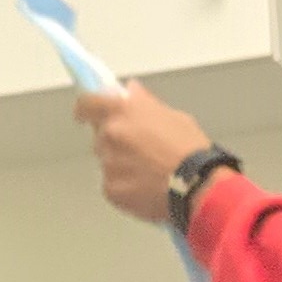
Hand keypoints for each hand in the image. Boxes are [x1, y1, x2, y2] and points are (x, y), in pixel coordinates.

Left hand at [71, 79, 220, 222]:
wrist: (195, 186)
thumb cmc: (188, 148)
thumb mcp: (172, 116)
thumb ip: (144, 104)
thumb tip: (131, 91)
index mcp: (122, 111)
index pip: (87, 104)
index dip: (85, 109)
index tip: (85, 114)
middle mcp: (110, 135)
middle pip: (101, 136)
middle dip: (114, 141)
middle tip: (138, 150)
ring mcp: (108, 164)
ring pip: (108, 162)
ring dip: (120, 164)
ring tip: (147, 173)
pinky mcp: (111, 190)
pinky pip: (112, 186)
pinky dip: (124, 187)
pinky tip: (145, 189)